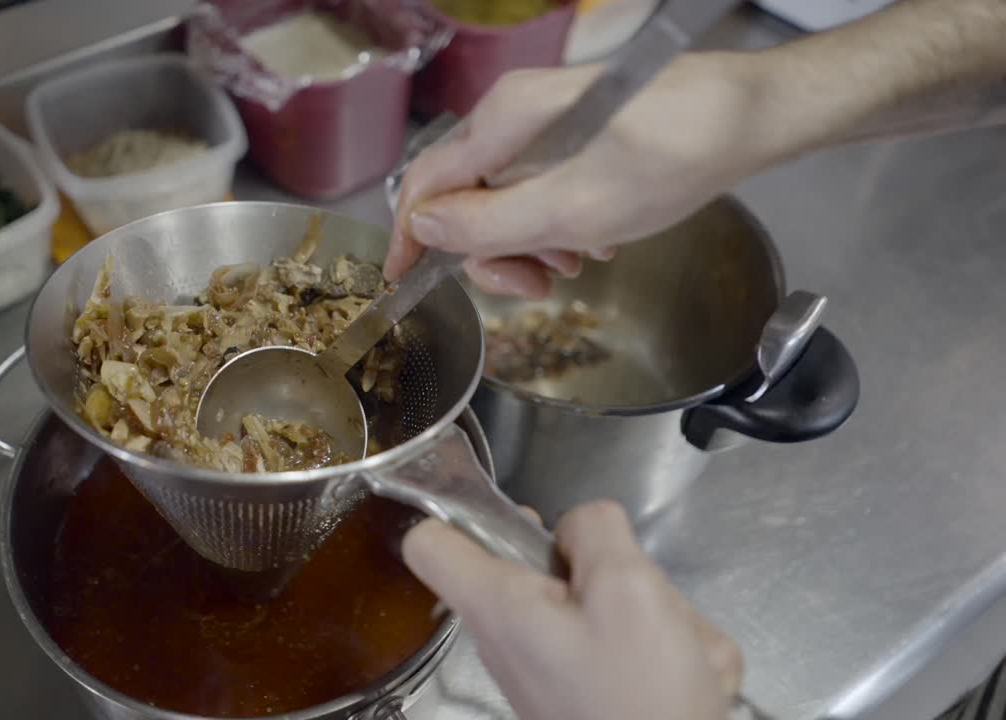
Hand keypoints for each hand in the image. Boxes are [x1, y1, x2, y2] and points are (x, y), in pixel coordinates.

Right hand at [384, 52, 775, 297]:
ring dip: (531, 243)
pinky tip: (597, 242)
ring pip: (508, 198)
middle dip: (492, 251)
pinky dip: (558, 223)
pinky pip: (544, 187)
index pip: (425, 183)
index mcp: (501, 123)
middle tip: (534, 287)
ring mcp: (547, 122)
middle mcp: (514, 115)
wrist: (750, 118)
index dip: (409, 238)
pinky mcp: (578, 132)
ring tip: (576, 265)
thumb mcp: (571, 209)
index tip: (404, 283)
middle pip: (468, 195)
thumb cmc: (667, 160)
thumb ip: (488, 224)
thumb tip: (423, 227)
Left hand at [402, 501, 742, 719]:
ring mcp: (544, 667)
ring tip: (676, 647)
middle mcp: (506, 637)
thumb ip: (597, 532)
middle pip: (538, 564)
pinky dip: (659, 651)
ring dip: (649, 614)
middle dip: (602, 567)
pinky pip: (616, 644)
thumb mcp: (628, 589)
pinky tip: (687, 674)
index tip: (505, 504)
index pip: (429, 544)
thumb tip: (580, 524)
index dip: (456, 510)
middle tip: (635, 591)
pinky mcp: (579, 691)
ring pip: (591, 602)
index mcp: (497, 605)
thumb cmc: (641, 698)